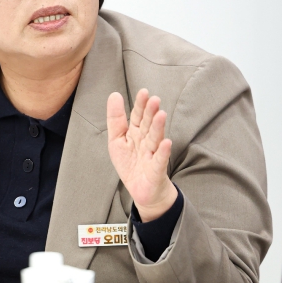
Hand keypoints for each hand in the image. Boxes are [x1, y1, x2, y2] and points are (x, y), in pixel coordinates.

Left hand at [107, 89, 177, 221]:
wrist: (142, 190)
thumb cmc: (130, 164)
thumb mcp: (116, 140)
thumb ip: (116, 119)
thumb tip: (115, 94)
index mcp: (135, 133)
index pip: (138, 116)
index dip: (140, 105)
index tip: (144, 92)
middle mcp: (145, 141)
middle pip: (147, 125)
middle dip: (150, 113)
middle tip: (154, 100)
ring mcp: (152, 154)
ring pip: (155, 139)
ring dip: (158, 127)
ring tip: (161, 115)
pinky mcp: (156, 170)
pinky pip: (160, 160)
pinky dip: (163, 152)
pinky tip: (167, 143)